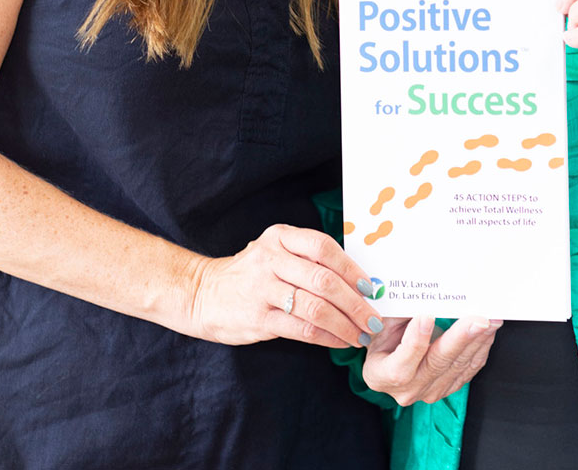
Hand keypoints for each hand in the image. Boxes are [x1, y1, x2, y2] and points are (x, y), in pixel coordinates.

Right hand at [188, 224, 382, 348]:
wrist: (204, 292)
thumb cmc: (252, 273)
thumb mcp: (275, 251)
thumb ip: (308, 258)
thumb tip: (358, 280)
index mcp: (281, 236)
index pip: (324, 247)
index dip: (351, 268)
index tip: (370, 287)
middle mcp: (271, 259)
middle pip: (324, 280)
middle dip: (355, 303)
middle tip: (373, 319)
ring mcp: (263, 289)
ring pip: (315, 307)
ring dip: (345, 324)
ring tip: (360, 335)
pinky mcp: (258, 318)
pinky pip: (301, 329)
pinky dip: (326, 337)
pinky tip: (339, 341)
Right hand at [362, 316, 500, 405]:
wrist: (386, 358)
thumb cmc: (382, 336)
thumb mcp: (381, 323)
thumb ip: (399, 313)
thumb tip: (423, 297)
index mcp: (381, 375)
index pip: (401, 365)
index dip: (415, 341)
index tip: (427, 316)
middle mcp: (406, 390)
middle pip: (436, 364)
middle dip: (460, 339)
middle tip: (478, 320)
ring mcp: (428, 392)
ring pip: (457, 366)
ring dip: (477, 341)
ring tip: (491, 320)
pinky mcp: (446, 388)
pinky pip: (467, 370)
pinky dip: (479, 349)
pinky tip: (487, 333)